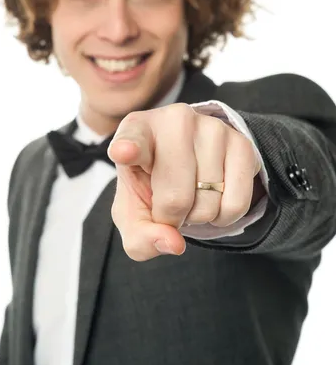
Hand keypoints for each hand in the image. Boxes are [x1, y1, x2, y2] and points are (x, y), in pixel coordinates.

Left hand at [108, 103, 260, 260]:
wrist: (187, 164)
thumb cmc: (151, 185)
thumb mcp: (133, 213)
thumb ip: (140, 238)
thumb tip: (174, 243)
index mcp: (136, 131)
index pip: (132, 141)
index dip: (128, 148)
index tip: (123, 151)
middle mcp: (174, 120)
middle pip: (175, 197)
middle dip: (172, 217)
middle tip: (168, 203)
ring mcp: (211, 128)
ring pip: (208, 202)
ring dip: (199, 216)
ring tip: (191, 194)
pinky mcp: (241, 143)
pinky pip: (236, 202)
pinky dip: (224, 216)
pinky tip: (214, 198)